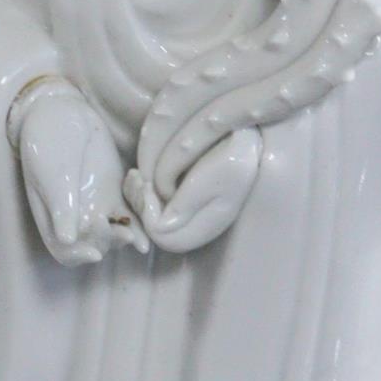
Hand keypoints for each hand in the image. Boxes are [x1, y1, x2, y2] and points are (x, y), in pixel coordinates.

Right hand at [12, 80, 141, 265]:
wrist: (62, 113)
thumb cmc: (48, 143)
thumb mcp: (52, 174)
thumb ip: (61, 205)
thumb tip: (68, 239)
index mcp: (54, 219)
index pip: (66, 252)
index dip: (80, 257)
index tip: (95, 253)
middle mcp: (78, 218)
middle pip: (99, 244)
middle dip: (112, 240)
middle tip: (124, 230)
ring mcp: (100, 204)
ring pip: (122, 229)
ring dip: (135, 225)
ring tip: (140, 202)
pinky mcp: (117, 190)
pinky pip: (134, 209)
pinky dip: (142, 203)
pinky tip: (140, 182)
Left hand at [126, 128, 261, 253]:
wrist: (244, 144)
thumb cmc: (228, 159)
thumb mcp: (207, 181)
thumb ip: (184, 205)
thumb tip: (158, 230)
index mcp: (203, 228)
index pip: (162, 235)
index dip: (148, 213)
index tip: (146, 185)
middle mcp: (194, 228)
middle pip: (153, 232)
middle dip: (139, 205)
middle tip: (137, 178)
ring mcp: (188, 217)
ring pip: (149, 220)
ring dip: (138, 198)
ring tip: (137, 175)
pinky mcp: (182, 204)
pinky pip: (154, 207)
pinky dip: (142, 192)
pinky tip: (140, 175)